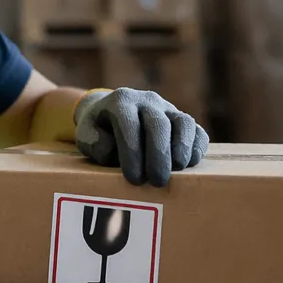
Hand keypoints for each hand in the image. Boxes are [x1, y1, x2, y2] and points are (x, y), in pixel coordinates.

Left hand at [74, 88, 208, 185]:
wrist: (111, 113)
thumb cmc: (99, 130)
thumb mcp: (85, 134)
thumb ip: (92, 143)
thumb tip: (110, 152)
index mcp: (121, 102)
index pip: (129, 124)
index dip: (132, 152)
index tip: (133, 178)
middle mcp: (147, 100)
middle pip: (158, 124)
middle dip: (158, 154)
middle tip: (156, 181)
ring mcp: (168, 108)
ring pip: (183, 122)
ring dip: (182, 148)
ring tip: (176, 170)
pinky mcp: (182, 120)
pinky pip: (196, 130)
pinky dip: (196, 147)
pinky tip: (188, 164)